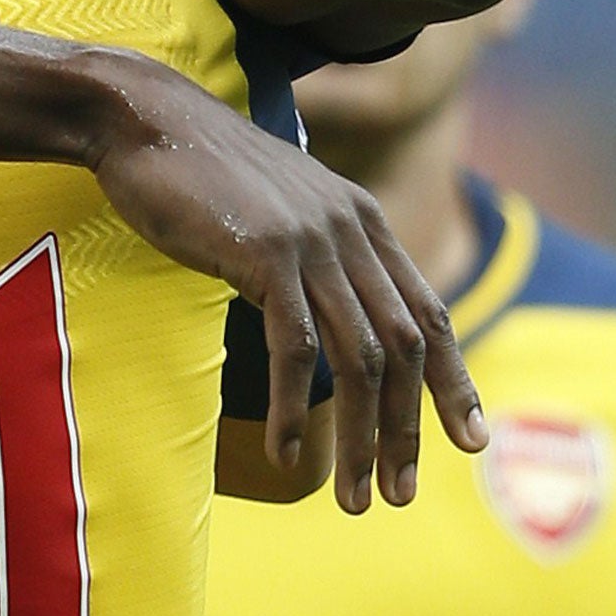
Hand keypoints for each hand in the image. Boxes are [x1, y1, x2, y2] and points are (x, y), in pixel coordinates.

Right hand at [78, 50, 486, 514]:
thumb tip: (323, 317)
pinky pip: (297, 348)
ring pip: (360, 358)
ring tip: (354, 496)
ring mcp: (312, 240)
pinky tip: (288, 452)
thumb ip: (314, 252)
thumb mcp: (278, 208)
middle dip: (407, 429)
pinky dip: (298, 407)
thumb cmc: (196, 171)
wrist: (144, 119)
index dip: (455, 380)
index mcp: (362, 219)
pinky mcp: (266, 252)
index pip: (428, 311)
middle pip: (404, 347)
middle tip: (397, 494)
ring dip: (362, 437)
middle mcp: (351, 229)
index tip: (471, 439)